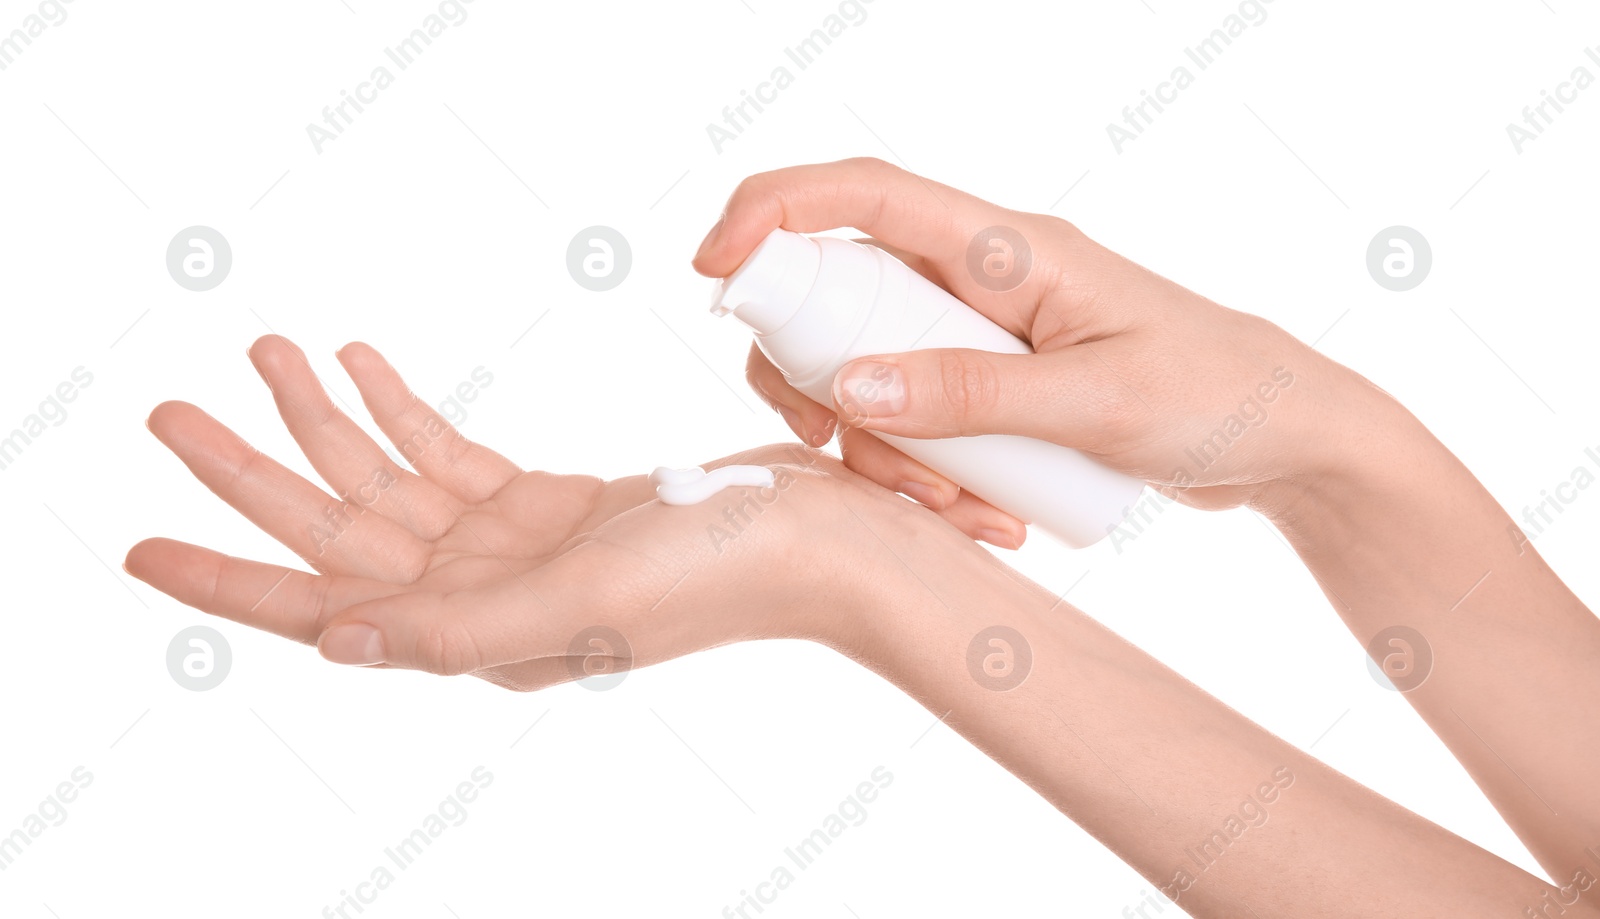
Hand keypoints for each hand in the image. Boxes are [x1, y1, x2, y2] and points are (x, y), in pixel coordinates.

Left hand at [124, 335, 907, 689]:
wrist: (823, 540)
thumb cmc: (723, 574)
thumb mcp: (583, 604)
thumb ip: (457, 631)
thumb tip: (337, 645)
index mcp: (479, 634)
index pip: (324, 610)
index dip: (229, 582)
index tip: (142, 547)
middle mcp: (481, 596)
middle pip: (337, 530)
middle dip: (254, 471)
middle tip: (170, 413)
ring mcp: (512, 548)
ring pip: (388, 482)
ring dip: (324, 420)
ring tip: (267, 351)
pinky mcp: (547, 502)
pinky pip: (450, 455)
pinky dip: (402, 410)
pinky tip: (363, 365)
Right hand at [693, 158, 1397, 544]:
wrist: (1284, 439)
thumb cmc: (1215, 393)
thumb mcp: (1095, 401)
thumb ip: (969, 394)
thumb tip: (845, 385)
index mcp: (1008, 249)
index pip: (865, 195)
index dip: (772, 211)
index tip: (712, 269)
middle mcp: (981, 281)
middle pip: (841, 300)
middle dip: (824, 384)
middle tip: (849, 456)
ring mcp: (981, 336)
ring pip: (870, 375)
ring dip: (884, 450)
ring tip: (960, 511)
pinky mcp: (990, 388)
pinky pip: (915, 420)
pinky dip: (923, 473)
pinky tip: (984, 519)